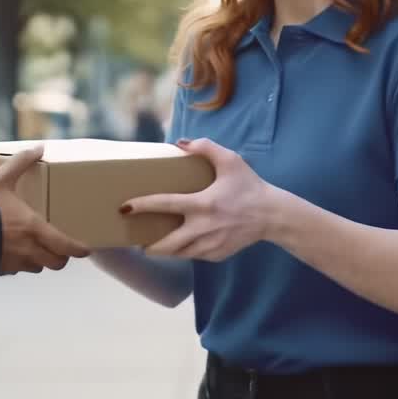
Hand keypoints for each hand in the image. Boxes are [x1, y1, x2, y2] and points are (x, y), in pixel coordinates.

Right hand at [0, 145, 90, 274]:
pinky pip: (16, 270)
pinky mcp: (0, 269)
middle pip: (56, 263)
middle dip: (61, 257)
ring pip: (37, 267)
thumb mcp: (2, 178)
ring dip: (40, 260)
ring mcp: (14, 263)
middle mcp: (29, 250)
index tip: (86, 250)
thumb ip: (21, 162)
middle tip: (62, 249)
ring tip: (37, 248)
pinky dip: (19, 263)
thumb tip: (39, 147)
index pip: (66, 246)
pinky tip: (12, 252)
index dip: (78, 249)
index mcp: (34, 228)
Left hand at [121, 138, 274, 261]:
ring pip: (179, 254)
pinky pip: (195, 255)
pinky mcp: (217, 255)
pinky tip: (182, 245)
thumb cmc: (249, 186)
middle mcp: (203, 228)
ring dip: (165, 251)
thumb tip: (180, 143)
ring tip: (155, 246)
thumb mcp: (231, 161)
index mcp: (203, 204)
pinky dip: (185, 251)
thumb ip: (206, 147)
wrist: (273, 215)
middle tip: (139, 242)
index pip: (165, 204)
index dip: (142, 206)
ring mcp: (210, 245)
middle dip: (149, 246)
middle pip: (167, 244)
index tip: (124, 208)